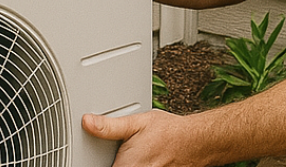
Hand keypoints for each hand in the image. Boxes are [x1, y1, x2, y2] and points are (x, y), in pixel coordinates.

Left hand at [82, 110, 204, 166]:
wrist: (197, 141)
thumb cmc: (170, 132)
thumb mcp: (137, 122)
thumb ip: (109, 127)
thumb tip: (87, 122)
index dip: (99, 162)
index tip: (101, 157)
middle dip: (117, 161)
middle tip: (126, 152)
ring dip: (128, 164)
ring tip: (135, 154)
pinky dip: (138, 165)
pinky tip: (145, 158)